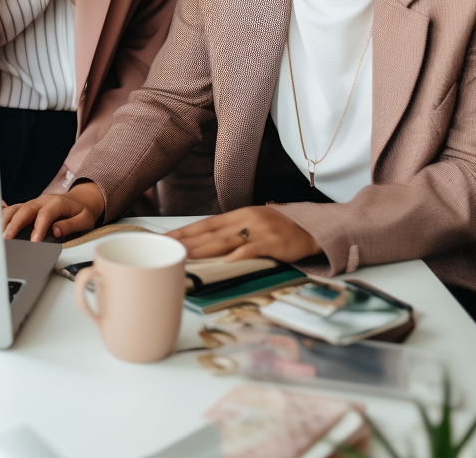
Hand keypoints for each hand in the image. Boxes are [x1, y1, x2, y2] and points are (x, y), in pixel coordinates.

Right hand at [1, 182, 105, 241]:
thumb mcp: (85, 219)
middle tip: (6, 238)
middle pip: (25, 209)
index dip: (38, 228)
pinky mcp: (28, 206)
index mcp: (57, 203)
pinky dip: (4, 216)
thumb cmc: (82, 211)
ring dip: (6, 219)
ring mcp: (34, 202)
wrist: (81, 199)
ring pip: (16, 207)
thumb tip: (56, 231)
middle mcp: (42, 201)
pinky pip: (14, 209)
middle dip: (15, 223)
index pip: (45, 214)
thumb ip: (71, 225)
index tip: (33, 242)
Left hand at [167, 206, 320, 262]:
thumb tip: (204, 242)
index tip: (167, 237)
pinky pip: (253, 249)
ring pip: (226, 241)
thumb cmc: (275, 228)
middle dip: (188, 241)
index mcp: (237, 215)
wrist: (308, 228)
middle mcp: (245, 220)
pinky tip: (225, 262)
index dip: (185, 230)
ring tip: (186, 256)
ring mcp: (258, 231)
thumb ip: (230, 231)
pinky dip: (239, 255)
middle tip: (168, 248)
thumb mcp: (251, 223)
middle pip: (211, 232)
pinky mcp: (272, 243)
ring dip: (204, 249)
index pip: (205, 223)